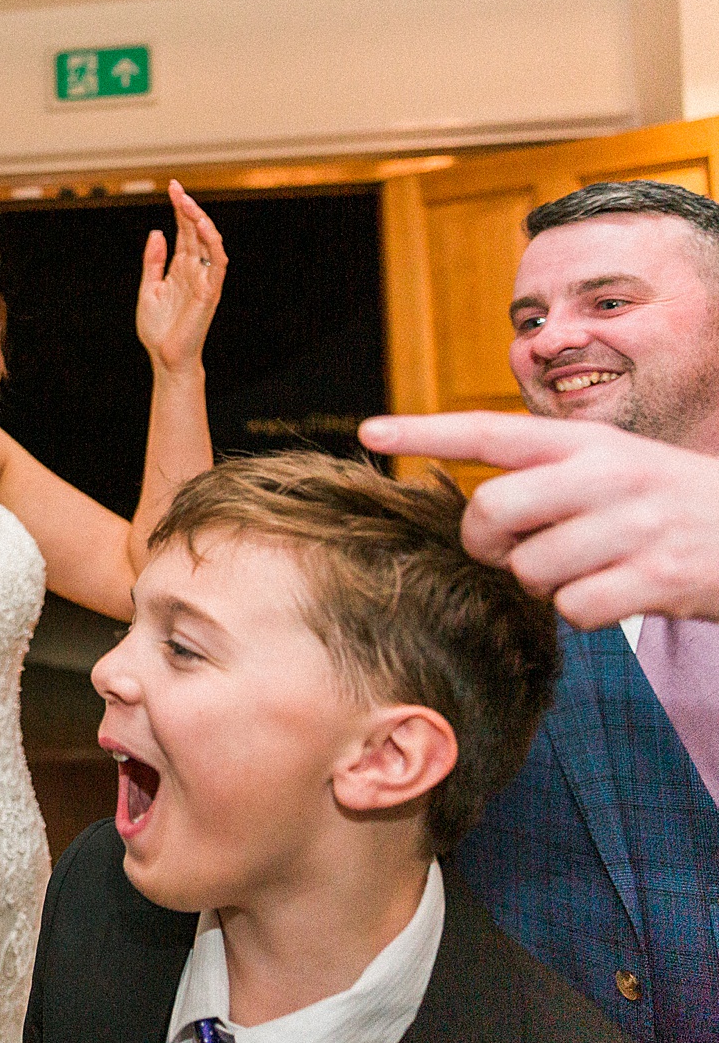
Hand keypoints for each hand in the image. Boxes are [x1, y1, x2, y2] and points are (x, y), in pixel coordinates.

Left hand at [134, 181, 226, 375]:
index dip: (179, 209)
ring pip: (210, 242)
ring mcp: (205, 279)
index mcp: (180, 268)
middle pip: (195, 231)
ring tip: (187, 202)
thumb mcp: (149, 288)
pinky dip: (214, 243)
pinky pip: (218, 263)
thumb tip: (158, 231)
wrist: (164, 357)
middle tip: (176, 187)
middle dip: (187, 207)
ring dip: (201, 220)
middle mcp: (195, 269)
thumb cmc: (157, 328)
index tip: (172, 187)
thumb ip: (153, 261)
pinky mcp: (211, 291)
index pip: (184, 232)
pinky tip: (203, 227)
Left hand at [359, 411, 718, 628]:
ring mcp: (633, 525)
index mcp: (588, 444)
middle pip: (492, 510)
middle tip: (513, 552)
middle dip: (486, 543)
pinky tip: (619, 594)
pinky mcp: (658, 577)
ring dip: (544, 584)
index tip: (369, 431)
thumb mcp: (617, 468)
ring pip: (530, 569)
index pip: (490, 429)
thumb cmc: (672, 505)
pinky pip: (576, 609)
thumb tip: (479, 512)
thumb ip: (550, 477)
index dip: (424, 430)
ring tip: (586, 569)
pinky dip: (585, 613)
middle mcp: (606, 475)